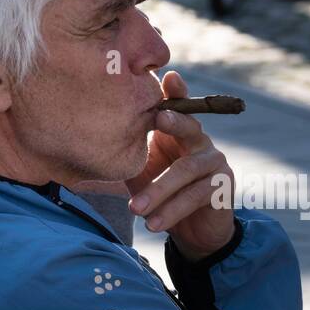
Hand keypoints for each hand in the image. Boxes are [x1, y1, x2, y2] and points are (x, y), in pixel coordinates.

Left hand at [125, 70, 235, 261]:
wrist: (192, 233)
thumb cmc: (161, 196)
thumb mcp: (141, 175)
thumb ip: (127, 159)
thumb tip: (87, 157)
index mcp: (177, 134)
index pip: (178, 107)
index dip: (176, 91)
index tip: (169, 76)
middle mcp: (200, 142)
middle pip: (190, 127)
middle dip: (174, 122)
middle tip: (159, 119)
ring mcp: (215, 163)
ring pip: (187, 170)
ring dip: (159, 191)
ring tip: (136, 209)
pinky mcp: (222, 187)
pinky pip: (195, 196)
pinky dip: (172, 210)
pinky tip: (154, 223)